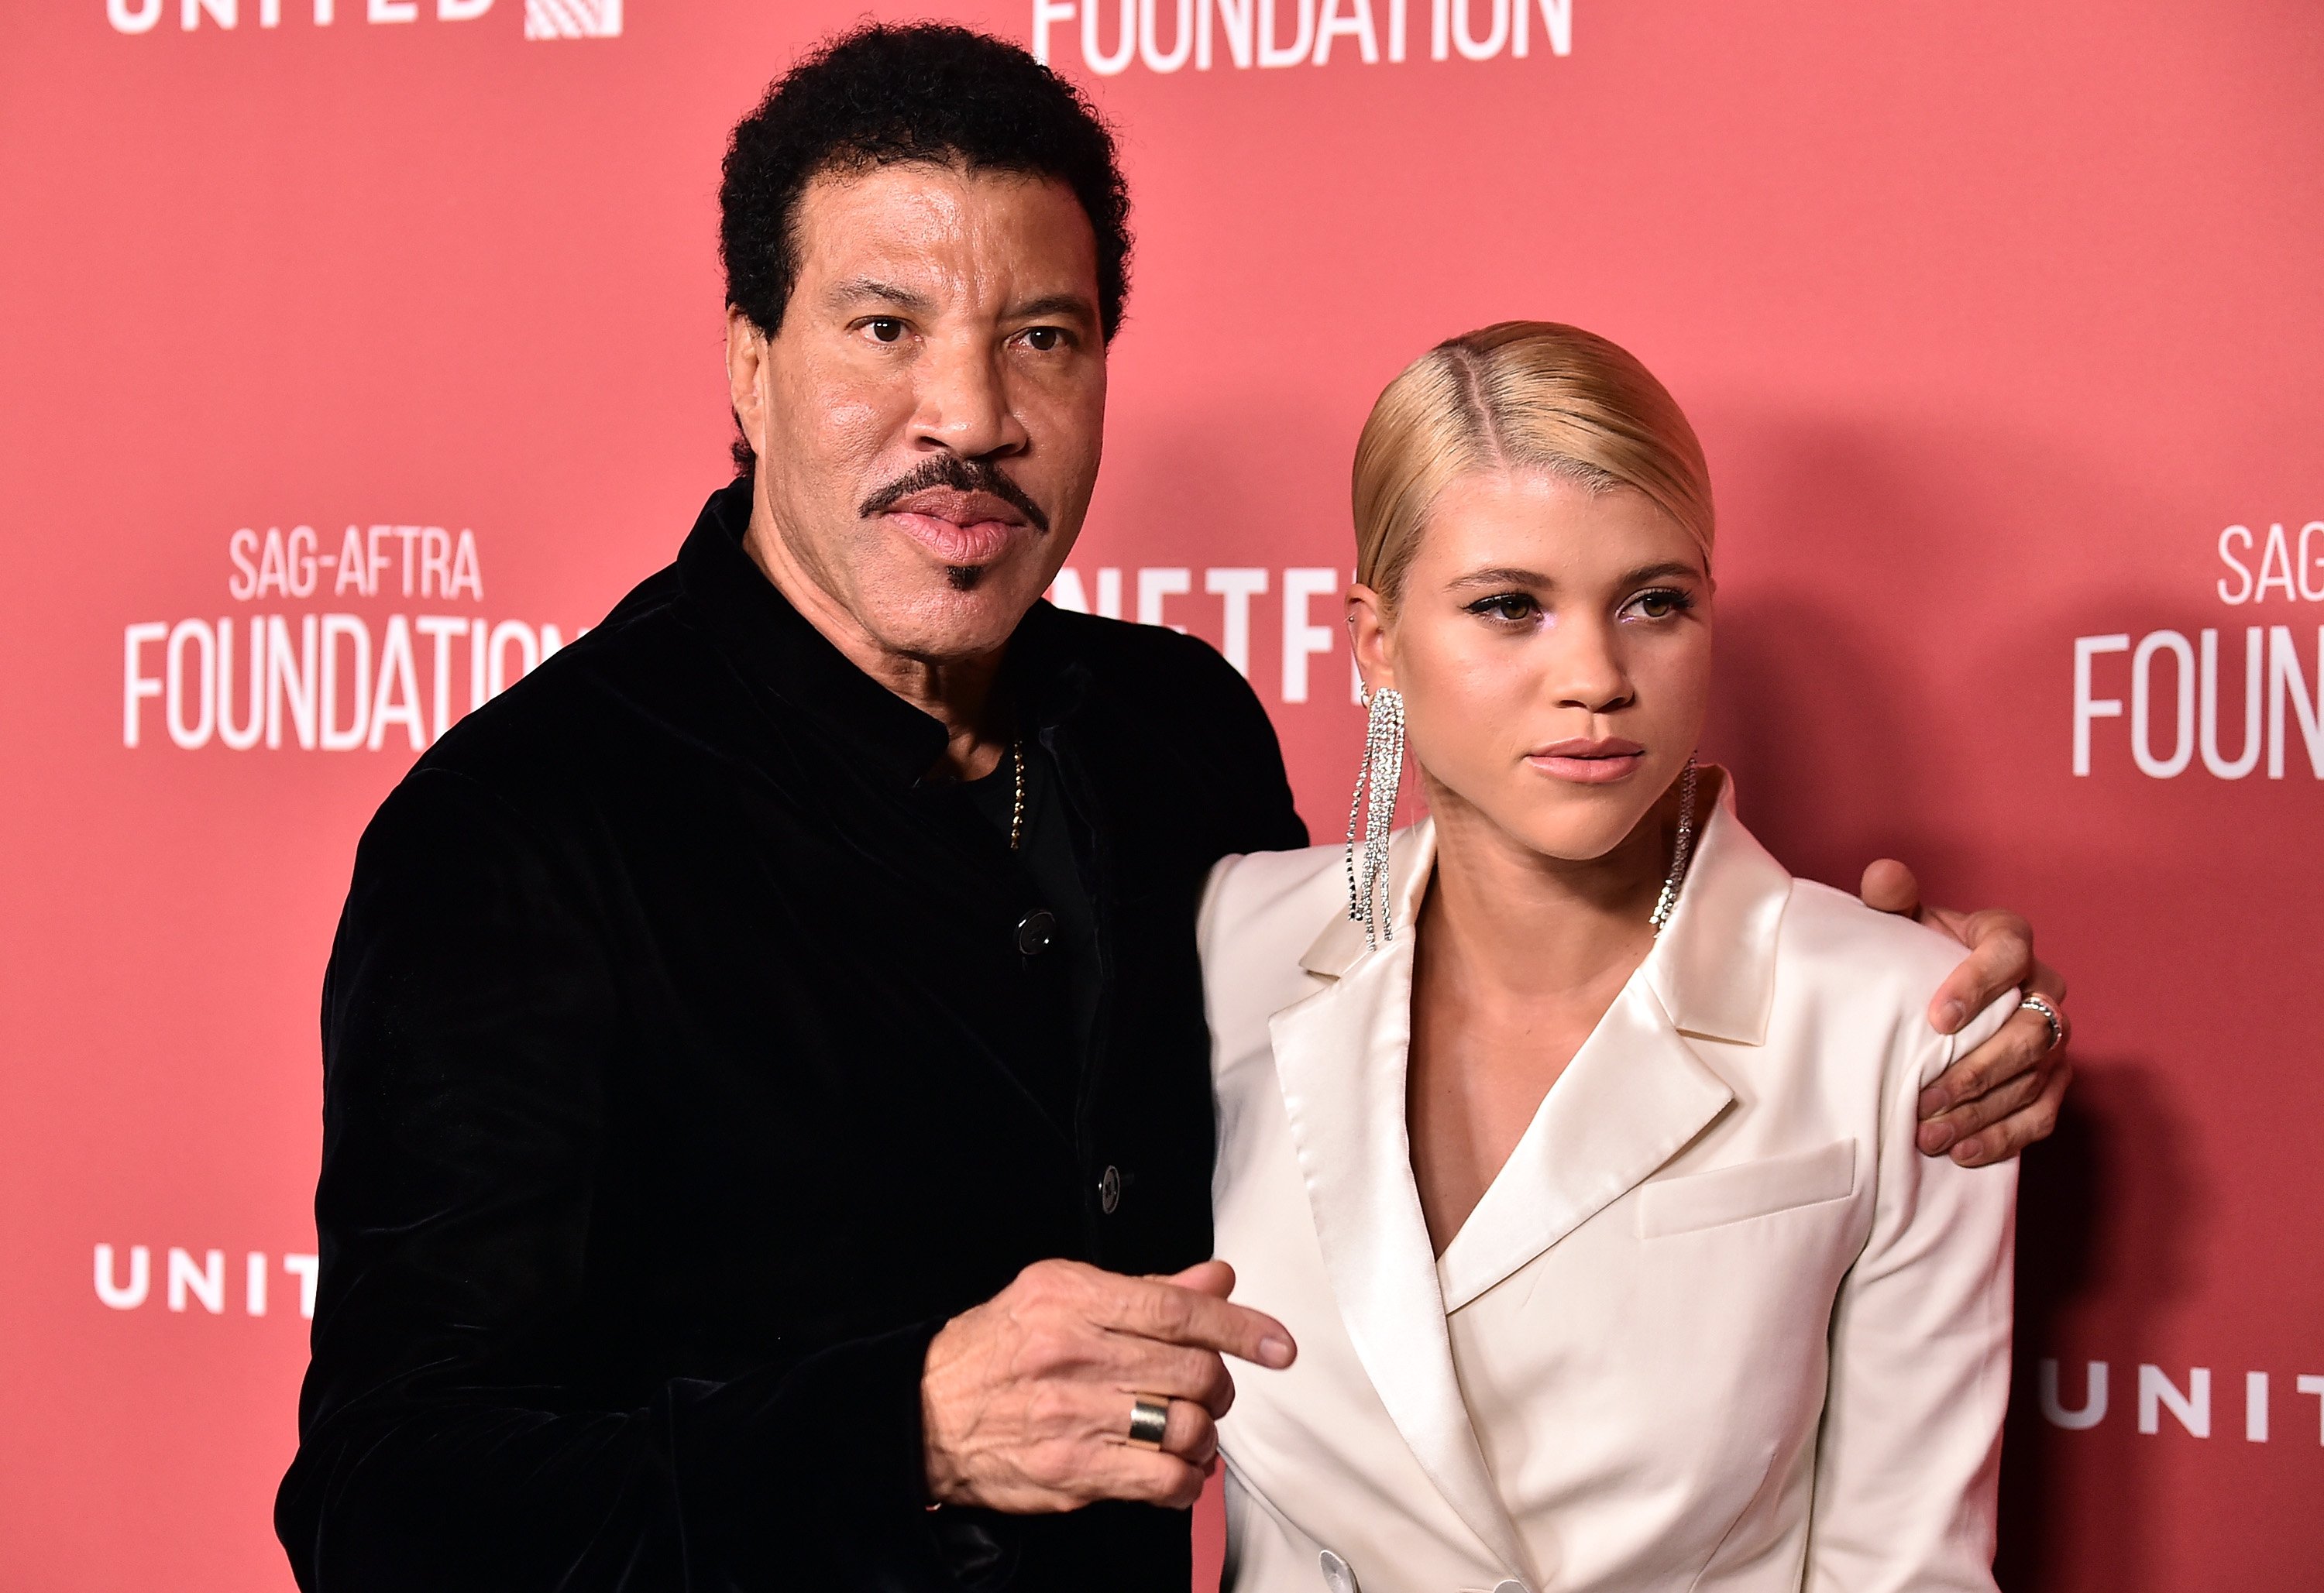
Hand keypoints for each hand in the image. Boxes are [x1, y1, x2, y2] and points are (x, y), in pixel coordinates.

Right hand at [920, 1258, 1294, 1512]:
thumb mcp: (1058, 1294)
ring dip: (1204, 1432)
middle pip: (1191, 1370)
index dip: (1240, 1327)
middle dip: (1218, 1384)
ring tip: (1190, 1427)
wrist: (926, 1413)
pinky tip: (1178, 1468)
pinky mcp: (1074, 1470)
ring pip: (1184, 1425)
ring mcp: (1074, 1416)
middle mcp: (1074, 1354)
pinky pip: (1161, 1479)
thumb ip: (1143, 1290)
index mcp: (1073, 1300)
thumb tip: (1214, 1280)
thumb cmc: (994, 1351)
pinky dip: (1187, 1478)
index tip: (1276, 1343)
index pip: (1177, 1310)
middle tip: (1210, 1388)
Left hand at [1859, 860, 2071, 1167]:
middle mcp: (2044, 987)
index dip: (1978, 985)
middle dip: (1977, 1069)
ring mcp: (2054, 1037)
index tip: (1937, 1019)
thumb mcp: (1903, 923)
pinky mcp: (2054, 1079)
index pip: (2009, 953)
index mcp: (2009, 939)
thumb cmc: (1919, 953)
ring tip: (1931, 1135)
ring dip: (1984, 1111)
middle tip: (1925, 1097)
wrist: (1941, 993)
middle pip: (2030, 1031)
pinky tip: (1964, 1153)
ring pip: (2034, 1078)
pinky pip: (2042, 1112)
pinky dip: (2005, 1136)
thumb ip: (1892, 900)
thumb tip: (1882, 876)